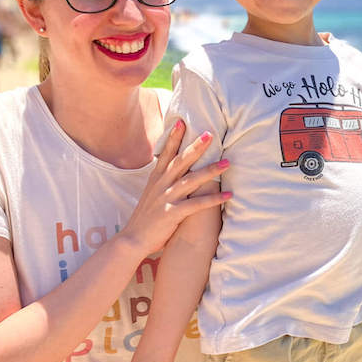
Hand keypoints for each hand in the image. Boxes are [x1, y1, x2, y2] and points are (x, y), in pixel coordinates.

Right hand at [119, 120, 229, 255]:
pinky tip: (228, 195)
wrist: (132, 239)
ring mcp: (166, 198)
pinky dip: (213, 199)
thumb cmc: (147, 217)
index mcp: (156, 179)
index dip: (174, 138)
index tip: (182, 122)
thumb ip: (164, 181)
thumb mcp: (152, 194)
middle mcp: (161, 185)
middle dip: (196, 147)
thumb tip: (174, 170)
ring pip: (191, 180)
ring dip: (210, 171)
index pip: (166, 154)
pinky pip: (196, 204)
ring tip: (227, 163)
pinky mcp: (172, 213)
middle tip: (210, 134)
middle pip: (181, 162)